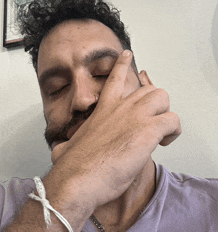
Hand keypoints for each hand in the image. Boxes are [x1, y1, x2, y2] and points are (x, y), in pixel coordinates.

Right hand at [51, 50, 180, 206]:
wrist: (77, 178)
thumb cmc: (73, 166)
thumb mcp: (65, 148)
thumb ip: (65, 144)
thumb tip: (57, 150)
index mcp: (104, 109)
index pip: (115, 77)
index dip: (122, 64)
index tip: (127, 54)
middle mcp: (121, 108)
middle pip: (149, 89)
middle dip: (155, 103)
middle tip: (152, 120)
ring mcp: (135, 116)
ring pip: (163, 97)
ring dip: (166, 114)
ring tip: (160, 132)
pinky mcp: (147, 131)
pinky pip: (173, 121)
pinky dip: (173, 132)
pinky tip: (163, 143)